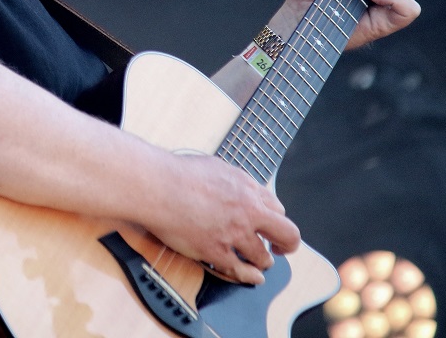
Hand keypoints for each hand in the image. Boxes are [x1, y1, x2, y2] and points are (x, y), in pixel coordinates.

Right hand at [145, 154, 300, 285]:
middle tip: (281, 249)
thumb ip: (236, 182)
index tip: (271, 225)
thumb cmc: (179, 174)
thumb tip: (242, 188)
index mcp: (247, 189)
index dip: (275, 219)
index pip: (277, 208)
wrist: (159, 186)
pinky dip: (249, 276)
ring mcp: (233, 234)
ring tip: (260, 263)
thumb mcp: (217, 167)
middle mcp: (247, 212)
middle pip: (286, 233)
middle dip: (286, 244)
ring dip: (263, 261)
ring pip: (262, 257)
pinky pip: (240, 270)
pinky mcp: (216, 251)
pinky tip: (253, 278)